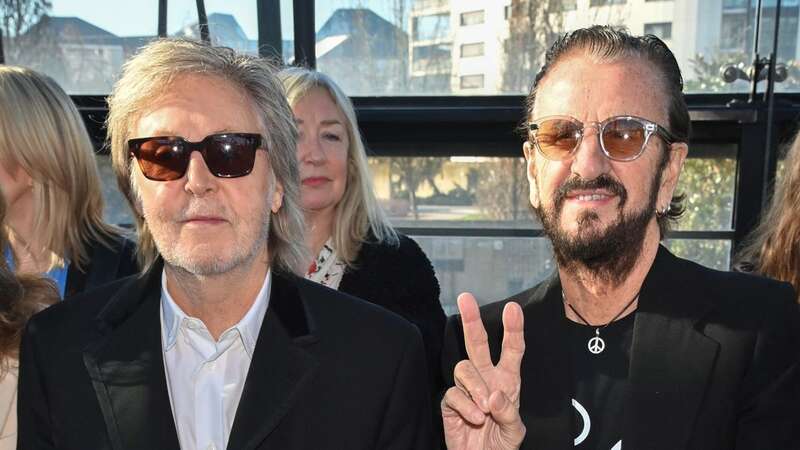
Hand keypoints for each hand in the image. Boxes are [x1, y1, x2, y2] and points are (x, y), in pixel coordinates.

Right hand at [442, 293, 525, 449]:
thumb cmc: (500, 445)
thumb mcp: (515, 432)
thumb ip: (509, 413)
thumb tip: (494, 394)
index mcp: (507, 381)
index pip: (512, 350)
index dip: (513, 329)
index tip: (513, 308)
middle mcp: (486, 379)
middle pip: (477, 343)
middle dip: (472, 320)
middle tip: (465, 298)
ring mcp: (466, 389)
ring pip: (464, 368)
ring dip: (475, 387)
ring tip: (484, 410)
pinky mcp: (450, 402)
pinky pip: (453, 393)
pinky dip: (466, 406)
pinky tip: (475, 418)